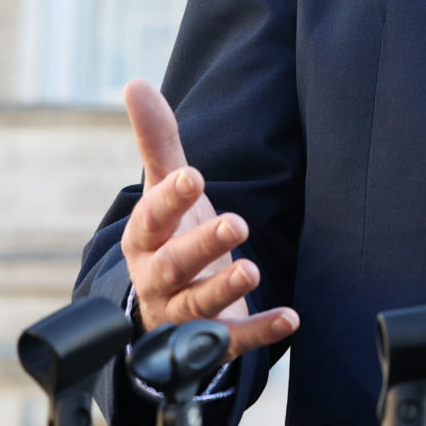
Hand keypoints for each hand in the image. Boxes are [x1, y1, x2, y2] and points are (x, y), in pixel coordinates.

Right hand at [120, 77, 298, 359]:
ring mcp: (182, 313)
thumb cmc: (170, 238)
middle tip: (236, 224)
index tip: (193, 176)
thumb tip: (135, 83)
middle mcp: (158, 278)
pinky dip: (260, 332)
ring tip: (252, 269)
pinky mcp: (209, 342)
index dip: (170, 198)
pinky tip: (289, 318)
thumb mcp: (164, 193)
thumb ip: (157, 141)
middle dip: (203, 245)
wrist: (164, 311)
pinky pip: (232, 341)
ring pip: (198, 305)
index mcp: (145, 238)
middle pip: (175, 263)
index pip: (152, 216)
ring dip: (225, 288)